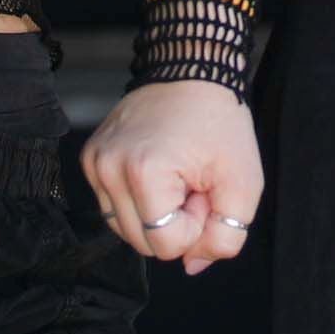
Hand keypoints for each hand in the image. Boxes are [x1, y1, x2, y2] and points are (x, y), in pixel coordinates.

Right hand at [81, 79, 260, 270]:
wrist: (192, 67)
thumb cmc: (219, 120)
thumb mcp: (244, 182)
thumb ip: (225, 236)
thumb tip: (191, 266)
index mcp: (142, 174)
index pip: (168, 245)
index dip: (196, 225)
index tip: (204, 186)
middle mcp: (107, 170)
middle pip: (143, 243)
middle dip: (176, 222)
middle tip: (193, 182)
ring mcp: (94, 163)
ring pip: (126, 230)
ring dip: (157, 213)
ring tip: (177, 175)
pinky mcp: (90, 159)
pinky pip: (115, 207)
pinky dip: (141, 200)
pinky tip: (161, 170)